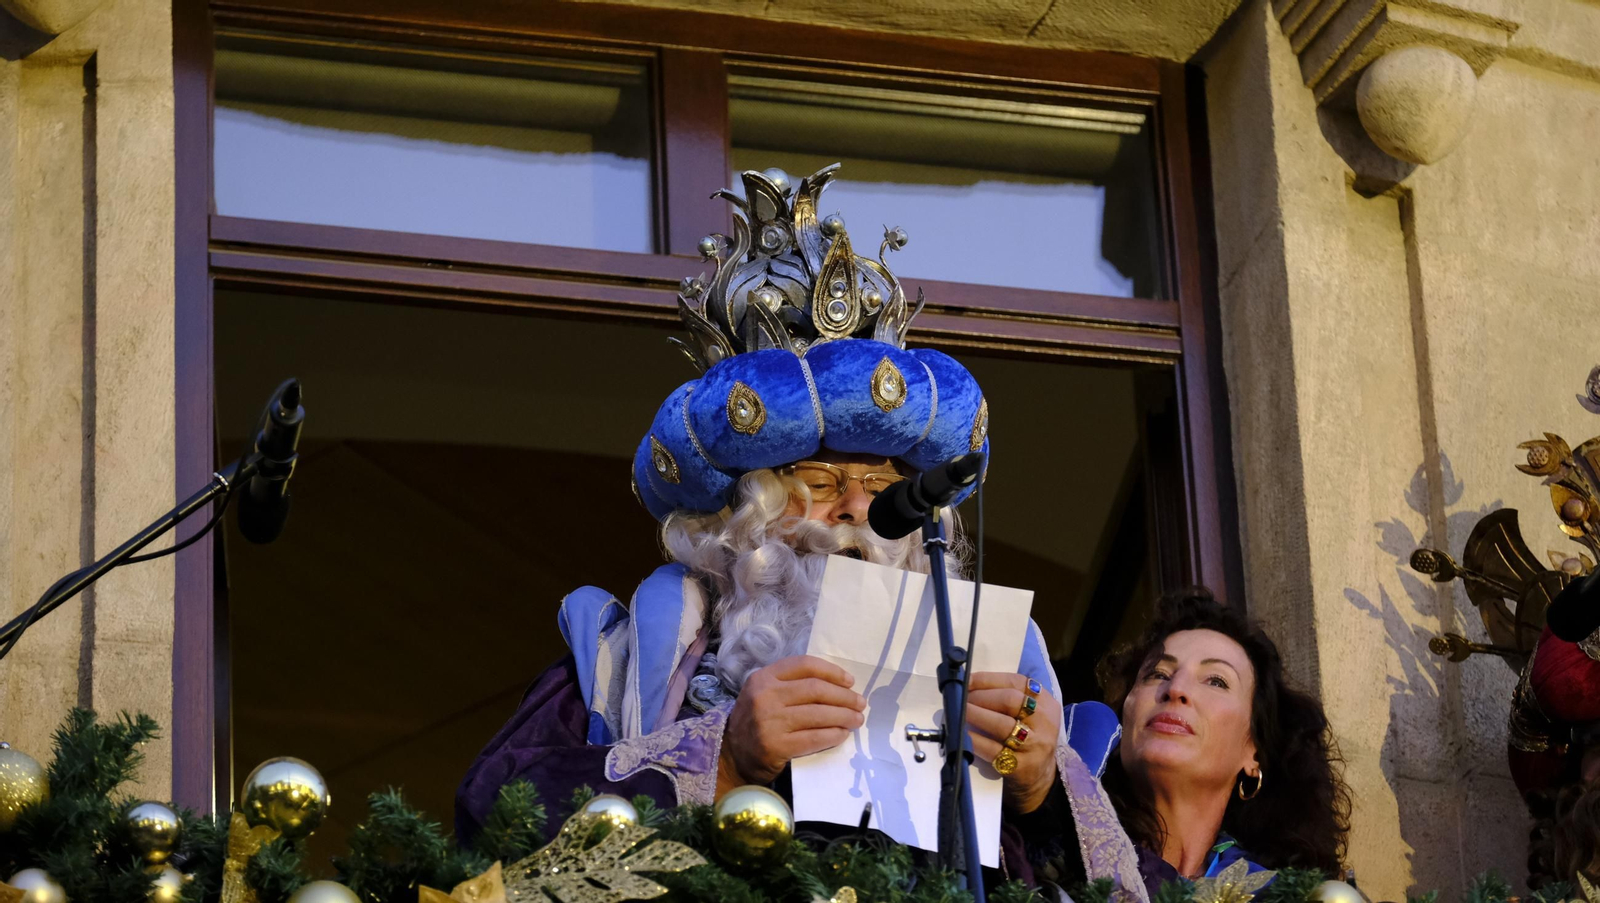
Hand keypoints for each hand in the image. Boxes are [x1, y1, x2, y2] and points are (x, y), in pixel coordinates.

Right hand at [718, 655, 865, 795]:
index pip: (805, 665)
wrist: (731, 754)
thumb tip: (836, 685)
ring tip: (857, 719)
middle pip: (816, 689)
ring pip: (818, 714)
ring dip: (844, 716)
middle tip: (860, 703)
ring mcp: (770, 722)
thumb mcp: (764, 692)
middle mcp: (766, 696)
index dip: (832, 671)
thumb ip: (791, 684)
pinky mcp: (777, 746)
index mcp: (764, 677)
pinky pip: (814, 738)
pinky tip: (842, 734)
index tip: (849, 681)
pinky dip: (833, 735)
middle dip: (844, 696)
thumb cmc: (755, 720)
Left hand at [965, 672, 1061, 813]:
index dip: (987, 679)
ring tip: (959, 713)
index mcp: (1045, 702)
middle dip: (980, 697)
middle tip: (961, 699)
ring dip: (976, 715)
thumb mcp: (1029, 714)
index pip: (1016, 682)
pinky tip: (963, 735)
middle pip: (1009, 700)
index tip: (966, 680)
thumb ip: (1007, 697)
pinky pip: (993, 749)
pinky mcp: (1023, 766)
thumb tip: (968, 685)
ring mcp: (1035, 744)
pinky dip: (975, 740)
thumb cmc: (1027, 738)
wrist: (1040, 777)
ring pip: (1002, 724)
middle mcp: (1044, 721)